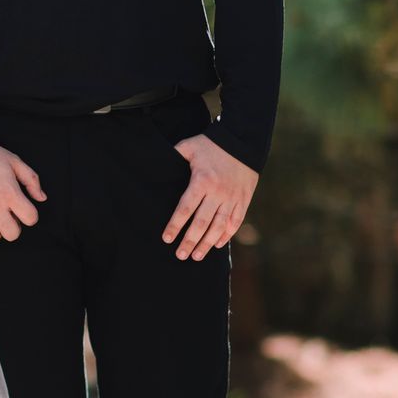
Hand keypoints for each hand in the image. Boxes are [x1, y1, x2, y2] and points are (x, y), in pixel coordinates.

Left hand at [163, 135, 257, 260]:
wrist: (243, 141)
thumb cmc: (211, 144)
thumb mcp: (189, 146)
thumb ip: (174, 155)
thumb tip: (154, 162)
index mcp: (202, 181)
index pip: (185, 209)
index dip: (175, 226)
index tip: (166, 239)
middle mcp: (217, 193)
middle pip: (201, 223)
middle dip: (190, 241)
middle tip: (180, 256)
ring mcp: (232, 198)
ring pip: (219, 227)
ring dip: (207, 243)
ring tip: (197, 256)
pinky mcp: (243, 200)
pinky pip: (235, 222)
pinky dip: (226, 235)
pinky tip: (217, 245)